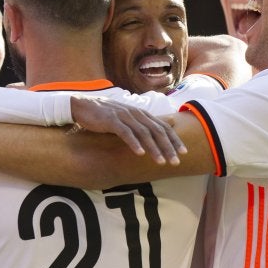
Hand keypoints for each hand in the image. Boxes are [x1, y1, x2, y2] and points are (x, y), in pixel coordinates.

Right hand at [69, 95, 185, 164]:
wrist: (83, 106)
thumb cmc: (107, 114)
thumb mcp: (130, 115)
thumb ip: (149, 121)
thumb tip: (172, 121)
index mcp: (141, 113)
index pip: (163, 126)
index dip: (174, 139)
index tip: (184, 152)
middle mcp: (135, 113)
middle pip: (156, 130)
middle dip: (168, 147)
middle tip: (176, 162)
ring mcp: (123, 116)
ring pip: (143, 133)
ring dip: (153, 148)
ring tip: (160, 162)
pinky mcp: (111, 120)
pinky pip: (125, 133)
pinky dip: (133, 143)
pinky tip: (140, 153)